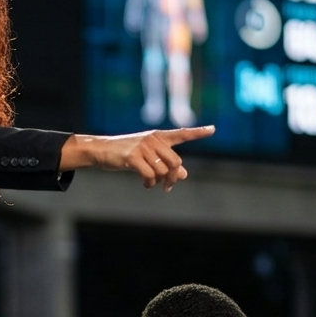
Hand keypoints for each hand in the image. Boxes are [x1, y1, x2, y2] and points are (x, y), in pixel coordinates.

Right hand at [61, 126, 214, 190]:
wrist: (102, 150)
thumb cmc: (126, 153)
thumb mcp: (148, 157)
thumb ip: (166, 163)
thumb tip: (184, 175)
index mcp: (159, 137)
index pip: (182, 134)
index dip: (198, 133)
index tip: (213, 129)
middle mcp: (153, 139)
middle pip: (175, 162)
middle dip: (173, 178)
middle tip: (168, 187)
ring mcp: (143, 147)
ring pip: (163, 170)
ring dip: (160, 182)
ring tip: (153, 184)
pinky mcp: (133, 157)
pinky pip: (150, 175)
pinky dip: (150, 183)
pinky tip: (146, 184)